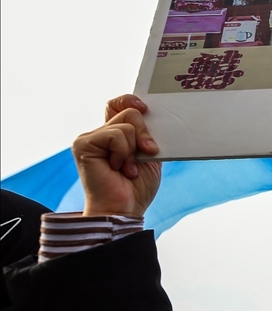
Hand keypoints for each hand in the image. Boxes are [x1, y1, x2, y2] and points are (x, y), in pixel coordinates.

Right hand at [72, 95, 161, 216]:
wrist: (124, 210)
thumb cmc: (136, 188)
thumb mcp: (149, 157)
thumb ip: (147, 136)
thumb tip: (149, 115)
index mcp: (115, 135)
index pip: (118, 105)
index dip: (130, 100)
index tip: (146, 108)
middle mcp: (100, 134)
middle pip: (129, 112)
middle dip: (145, 134)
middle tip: (146, 153)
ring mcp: (90, 138)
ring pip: (126, 125)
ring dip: (134, 150)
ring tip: (127, 169)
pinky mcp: (83, 144)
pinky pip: (116, 135)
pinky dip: (124, 153)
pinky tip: (118, 168)